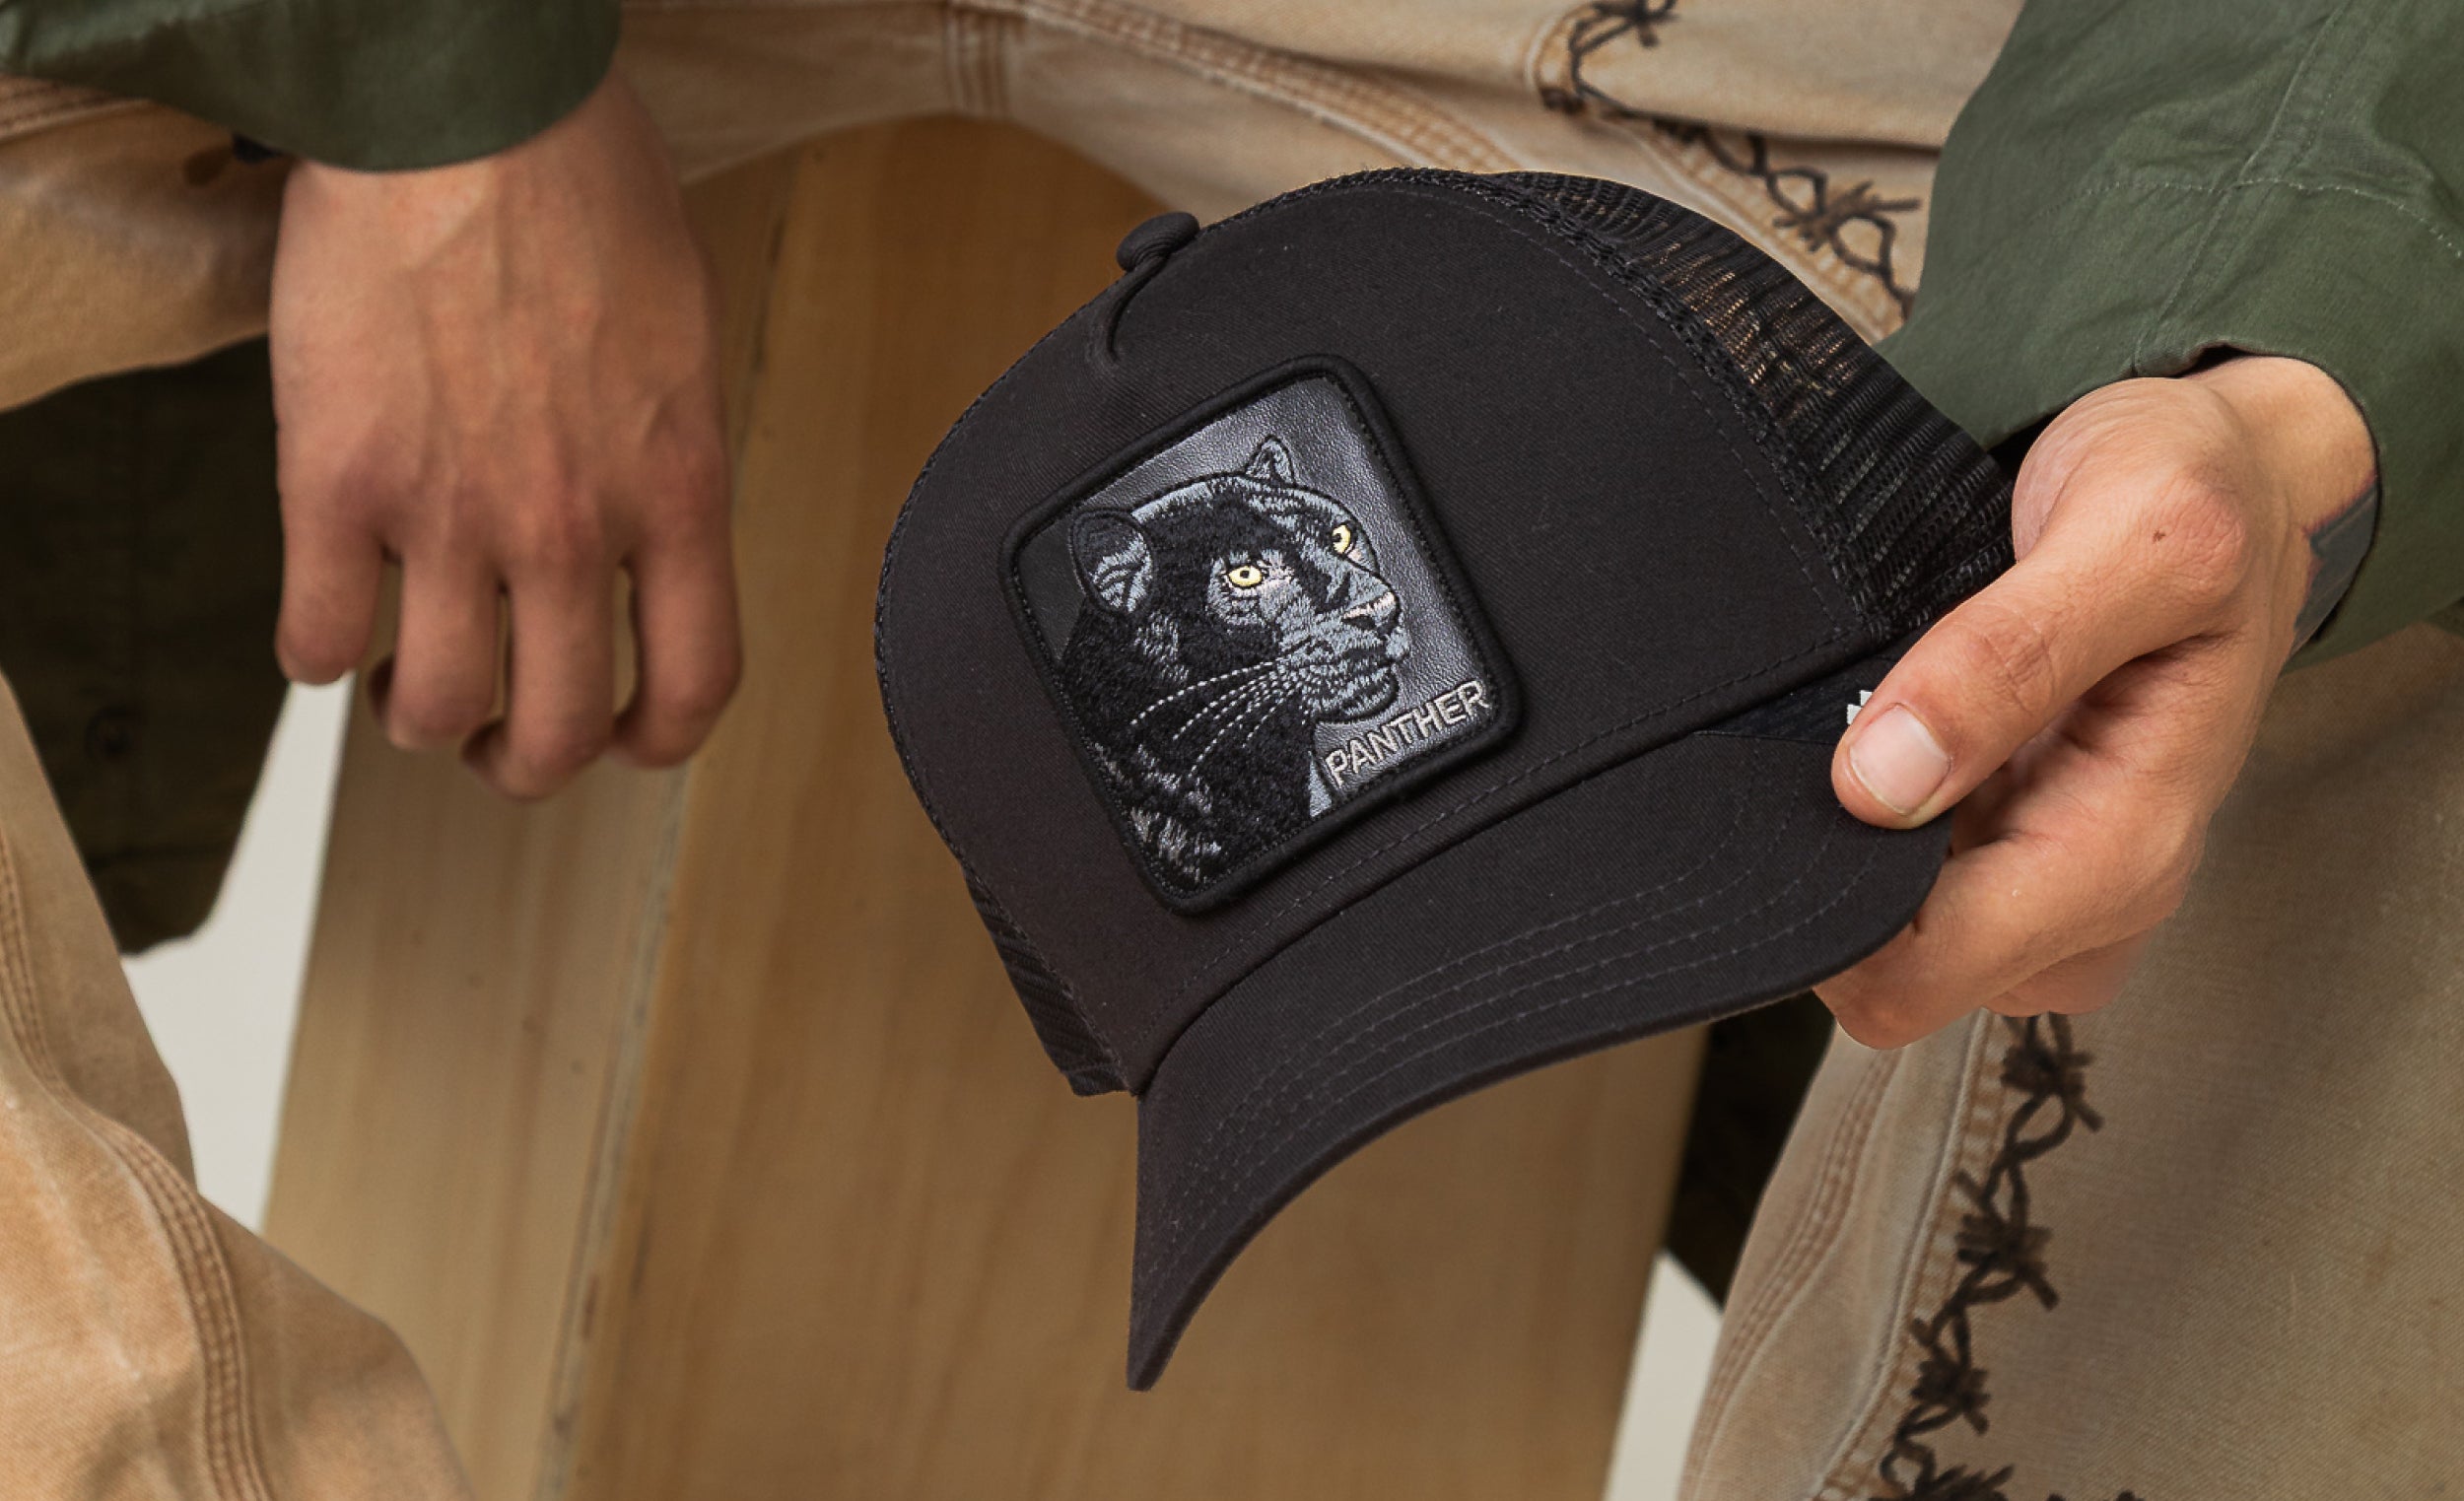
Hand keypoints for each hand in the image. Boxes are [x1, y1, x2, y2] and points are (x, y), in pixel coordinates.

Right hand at [269, 73, 737, 798]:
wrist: (464, 114)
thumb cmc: (584, 191)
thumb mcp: (684, 343)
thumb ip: (667, 456)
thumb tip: (647, 525)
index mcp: (675, 493)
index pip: (694, 682)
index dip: (658, 741)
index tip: (627, 741)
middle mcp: (570, 528)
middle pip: (557, 728)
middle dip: (526, 762)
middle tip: (498, 743)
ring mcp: (449, 515)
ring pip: (437, 706)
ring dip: (420, 720)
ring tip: (409, 686)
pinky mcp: (336, 484)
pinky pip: (318, 634)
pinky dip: (317, 656)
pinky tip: (326, 634)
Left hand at [1818, 356, 2375, 1047]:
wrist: (2233, 467)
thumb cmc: (2193, 494)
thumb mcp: (2133, 535)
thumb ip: (2009, 655)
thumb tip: (1882, 782)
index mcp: (2126, 846)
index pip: (1921, 977)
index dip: (1832, 920)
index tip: (1795, 807)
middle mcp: (2095, 893)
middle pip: (1893, 976)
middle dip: (1833, 886)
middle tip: (1818, 751)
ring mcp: (2055, 881)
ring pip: (1893, 940)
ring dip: (1851, 855)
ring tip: (1863, 730)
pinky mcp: (2020, 849)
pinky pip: (1910, 889)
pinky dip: (1869, 829)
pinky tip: (1882, 742)